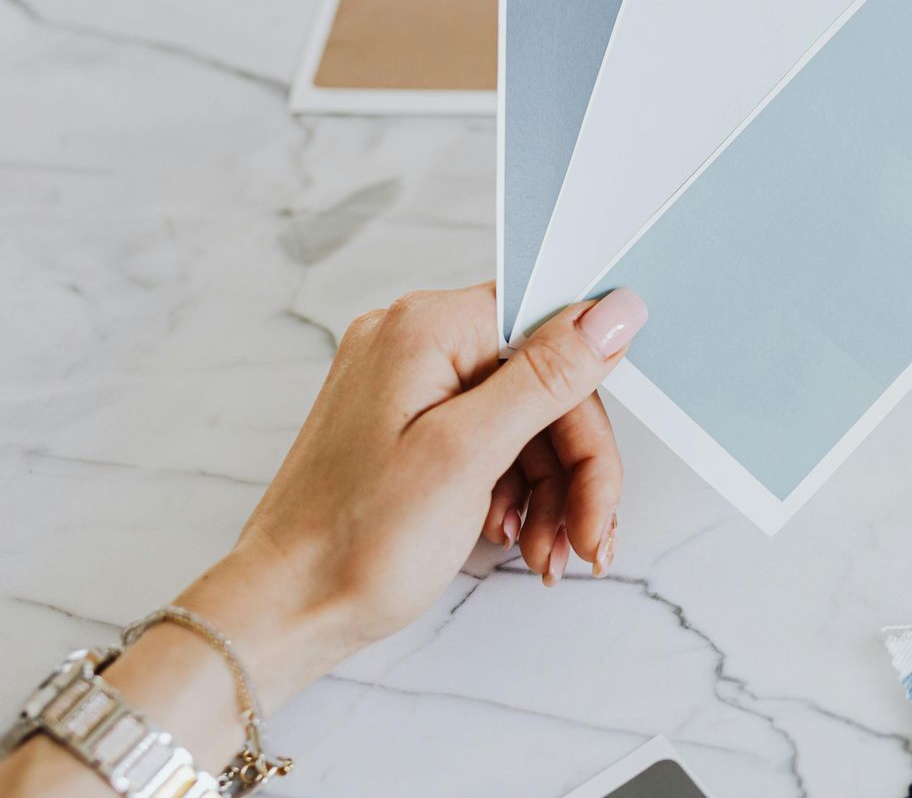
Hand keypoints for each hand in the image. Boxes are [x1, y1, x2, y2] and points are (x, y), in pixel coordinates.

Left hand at [0, 283, 645, 797]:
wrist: (284, 612)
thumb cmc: (354, 543)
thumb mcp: (467, 454)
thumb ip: (548, 377)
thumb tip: (615, 311)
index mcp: (425, 328)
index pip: (551, 331)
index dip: (587, 404)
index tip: (604, 470)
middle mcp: (416, 342)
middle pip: (543, 383)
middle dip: (575, 467)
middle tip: (586, 534)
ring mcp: (410, 385)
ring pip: (525, 419)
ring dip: (553, 490)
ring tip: (550, 552)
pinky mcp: (410, 426)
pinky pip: (492, 441)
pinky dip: (518, 492)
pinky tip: (520, 539)